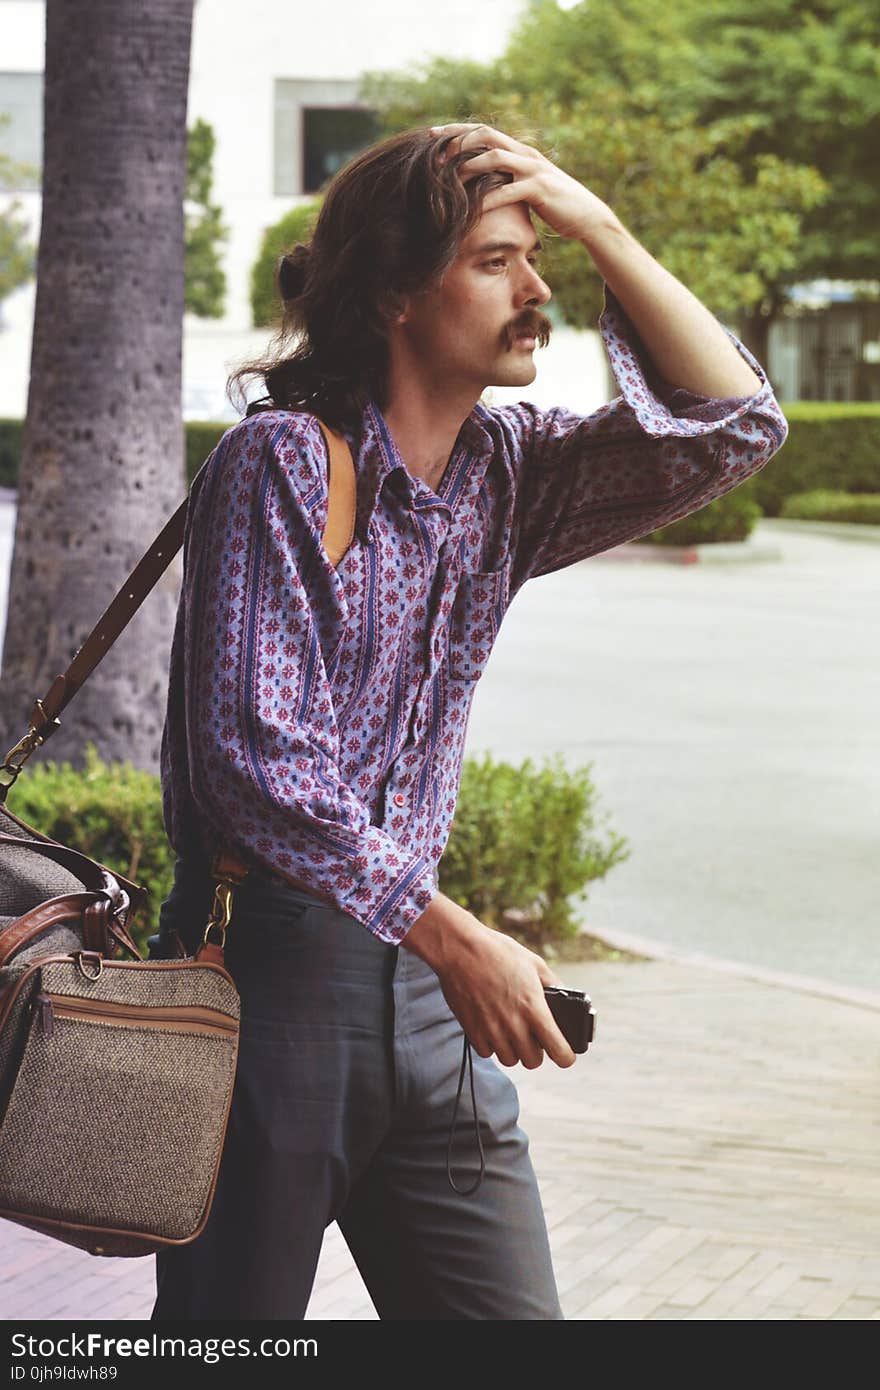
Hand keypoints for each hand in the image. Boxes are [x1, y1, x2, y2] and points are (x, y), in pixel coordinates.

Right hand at [403, 891, 577, 1069]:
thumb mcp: (533, 962)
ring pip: (510, 1060)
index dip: (565, 1057)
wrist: (460, 949)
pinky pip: (487, 1052)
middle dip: (537, 1051)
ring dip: (514, 1050)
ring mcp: (492, 1029)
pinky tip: (493, 1028)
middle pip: (533, 1062)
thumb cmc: (498, 951)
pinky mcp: (472, 1030)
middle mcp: (514, 1024)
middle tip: (533, 1036)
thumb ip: (552, 982)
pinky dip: (492, 1045)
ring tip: (511, 1032)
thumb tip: (564, 995)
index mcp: (534, 1007)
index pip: (558, 1051)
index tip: (564, 1053)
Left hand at [430, 121, 616, 241]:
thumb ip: (507, 179)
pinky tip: (471, 210)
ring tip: (448, 180)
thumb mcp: (526, 186)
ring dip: (469, 166)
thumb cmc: (553, 204)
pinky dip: (487, 200)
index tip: (431, 136)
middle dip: (458, 143)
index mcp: (519, 150)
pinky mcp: (539, 189)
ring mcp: (532, 169)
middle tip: (435, 158)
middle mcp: (524, 153)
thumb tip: (482, 183)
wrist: (585, 216)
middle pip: (485, 135)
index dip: (456, 131)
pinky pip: (507, 191)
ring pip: (495, 157)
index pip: (482, 131)